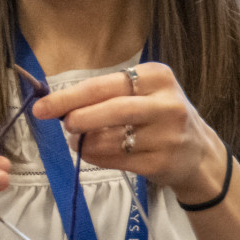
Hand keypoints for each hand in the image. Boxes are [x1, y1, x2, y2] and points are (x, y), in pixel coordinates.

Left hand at [31, 62, 227, 205]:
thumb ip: (105, 95)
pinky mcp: (161, 162)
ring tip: (80, 141)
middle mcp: (166, 103)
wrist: (199, 154)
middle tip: (64, 125)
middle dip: (78, 118)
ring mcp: (166, 135)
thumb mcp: (143, 94)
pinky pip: (117, 160)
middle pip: (110, 109)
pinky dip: (97, 157)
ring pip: (110, 139)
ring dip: (85, 142)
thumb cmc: (159, 117)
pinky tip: (93, 153)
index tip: (41, 106)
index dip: (68, 97)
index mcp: (157, 76)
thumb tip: (56, 104)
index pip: (103, 85)